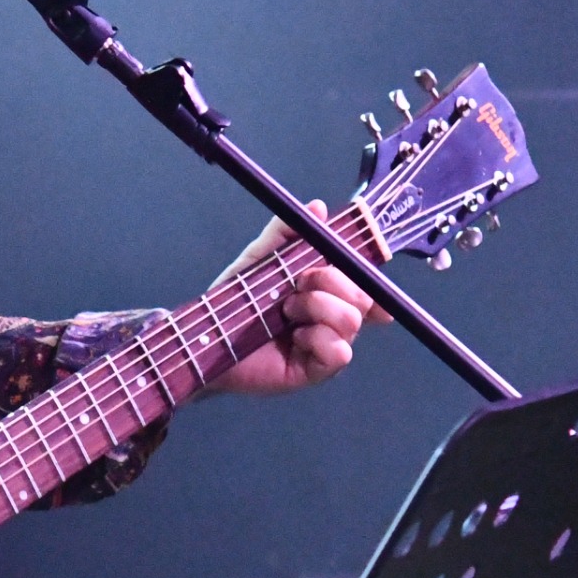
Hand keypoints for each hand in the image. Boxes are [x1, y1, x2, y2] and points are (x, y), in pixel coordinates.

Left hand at [210, 200, 391, 396]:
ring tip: (285, 312)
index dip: (371, 271)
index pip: (365, 279)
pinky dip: (316, 340)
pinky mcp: (317, 369)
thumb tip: (318, 207)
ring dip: (316, 308)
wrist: (207, 339)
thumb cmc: (234, 301)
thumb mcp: (259, 259)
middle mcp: (333, 316)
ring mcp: (328, 343)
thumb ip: (285, 233)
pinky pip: (339, 352)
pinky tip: (294, 340)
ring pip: (352, 320)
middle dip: (330, 281)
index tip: (363, 259)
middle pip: (363, 295)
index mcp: (325, 290)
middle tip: (296, 284)